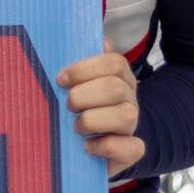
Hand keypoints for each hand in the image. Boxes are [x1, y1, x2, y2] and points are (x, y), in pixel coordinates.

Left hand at [56, 40, 143, 179]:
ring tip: (77, 127)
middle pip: (115, 87)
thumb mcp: (73, 85)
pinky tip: (88, 146)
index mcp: (117, 77)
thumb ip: (81, 64)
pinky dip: (107, 146)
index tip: (61, 80)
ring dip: (93, 120)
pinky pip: (132, 147)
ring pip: (126, 115)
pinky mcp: (130, 151)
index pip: (114, 62)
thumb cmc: (75, 110)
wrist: (80, 149)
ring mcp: (131, 126)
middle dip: (83, 96)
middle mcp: (128, 99)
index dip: (84, 69)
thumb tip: (99, 41)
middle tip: (67, 106)